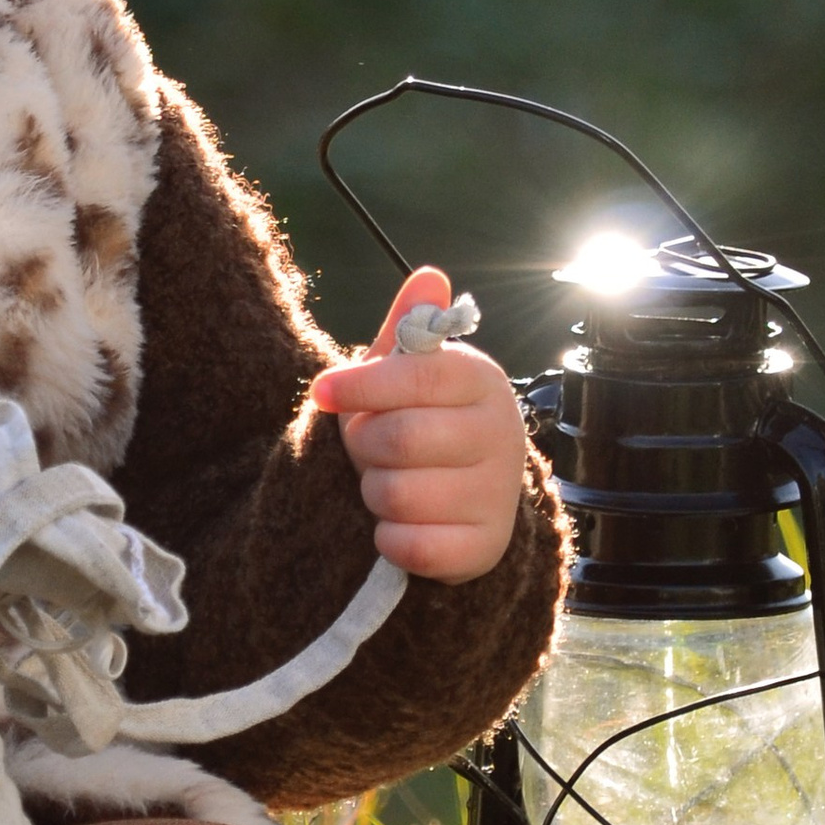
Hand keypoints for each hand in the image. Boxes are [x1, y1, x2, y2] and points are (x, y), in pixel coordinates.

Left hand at [314, 268, 530, 581]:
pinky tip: (398, 524)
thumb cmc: (427, 422)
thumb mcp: (413, 373)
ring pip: (397, 495)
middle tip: (368, 447)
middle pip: (398, 439)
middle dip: (363, 446)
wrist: (469, 501)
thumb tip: (429, 276)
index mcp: (482, 381)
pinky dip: (387, 537)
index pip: (416, 376)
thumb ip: (411, 329)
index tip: (322, 391)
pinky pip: (408, 544)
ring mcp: (497, 494)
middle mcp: (502, 434)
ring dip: (373, 492)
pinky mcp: (484, 548)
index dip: (361, 385)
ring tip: (387, 482)